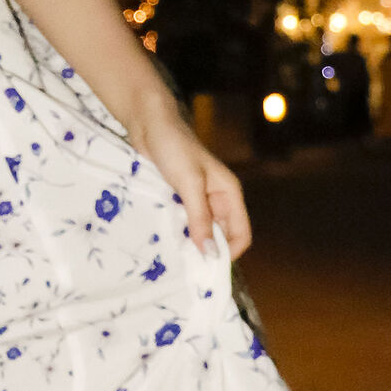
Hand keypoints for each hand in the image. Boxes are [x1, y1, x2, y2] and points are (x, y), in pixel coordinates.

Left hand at [137, 102, 251, 259]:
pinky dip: (177, 232)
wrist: (149, 124)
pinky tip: (165, 239)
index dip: (228, 253)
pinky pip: (183, 222)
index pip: (241, 234)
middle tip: (186, 266)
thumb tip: (210, 253)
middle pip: (221, 236)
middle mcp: (217, 199)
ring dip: (190, 242)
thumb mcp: (189, 184)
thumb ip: (200, 218)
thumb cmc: (174, 147)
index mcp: (229, 193)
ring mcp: (198, 199)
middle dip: (207, 251)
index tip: (206, 267)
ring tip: (174, 255)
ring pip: (201, 231)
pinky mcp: (180, 198)